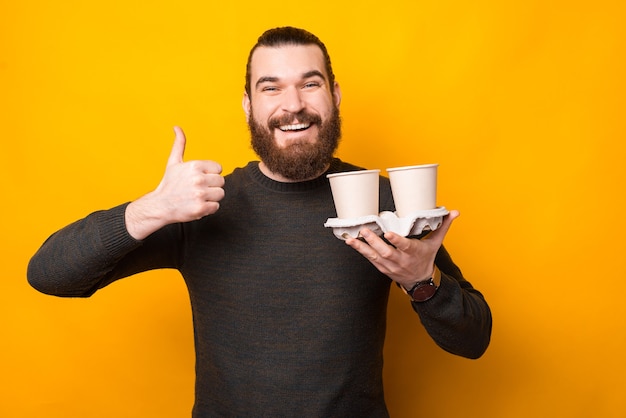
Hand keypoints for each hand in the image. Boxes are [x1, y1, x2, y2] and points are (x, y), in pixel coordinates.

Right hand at [125, 126, 224, 239]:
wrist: (160, 206)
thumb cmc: (169, 184)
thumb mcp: (173, 162)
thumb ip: (179, 144)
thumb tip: (177, 127)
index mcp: (194, 166)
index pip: (218, 168)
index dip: (210, 174)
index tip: (199, 178)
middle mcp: (198, 179)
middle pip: (221, 181)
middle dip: (211, 186)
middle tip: (197, 189)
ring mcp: (200, 194)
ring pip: (220, 194)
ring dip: (211, 197)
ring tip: (197, 197)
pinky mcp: (201, 208)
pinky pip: (216, 206)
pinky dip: (208, 208)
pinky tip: (197, 205)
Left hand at [344, 210, 459, 287]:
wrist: (420, 282)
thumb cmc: (426, 258)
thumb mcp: (436, 243)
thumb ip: (443, 226)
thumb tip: (455, 212)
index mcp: (414, 252)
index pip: (405, 246)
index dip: (397, 241)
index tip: (389, 234)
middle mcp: (401, 260)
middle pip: (386, 252)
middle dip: (374, 242)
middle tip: (365, 230)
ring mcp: (390, 266)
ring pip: (375, 257)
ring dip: (362, 248)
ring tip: (351, 239)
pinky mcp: (382, 268)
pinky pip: (370, 260)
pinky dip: (361, 251)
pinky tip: (351, 242)